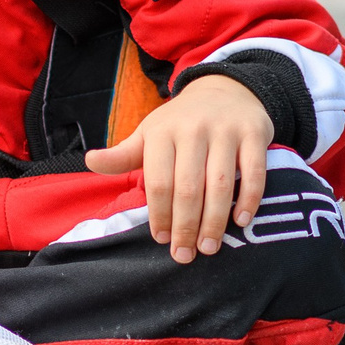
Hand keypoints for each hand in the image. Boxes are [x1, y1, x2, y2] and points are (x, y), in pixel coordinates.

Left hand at [84, 74, 271, 263]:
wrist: (224, 90)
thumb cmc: (180, 122)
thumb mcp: (149, 134)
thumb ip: (122, 155)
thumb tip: (89, 161)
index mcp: (163, 132)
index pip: (159, 182)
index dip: (160, 215)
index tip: (161, 240)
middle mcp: (193, 129)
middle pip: (189, 188)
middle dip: (185, 226)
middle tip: (185, 255)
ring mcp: (226, 130)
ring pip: (221, 183)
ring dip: (215, 221)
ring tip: (209, 247)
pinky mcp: (255, 133)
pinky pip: (255, 171)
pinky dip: (250, 199)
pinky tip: (241, 221)